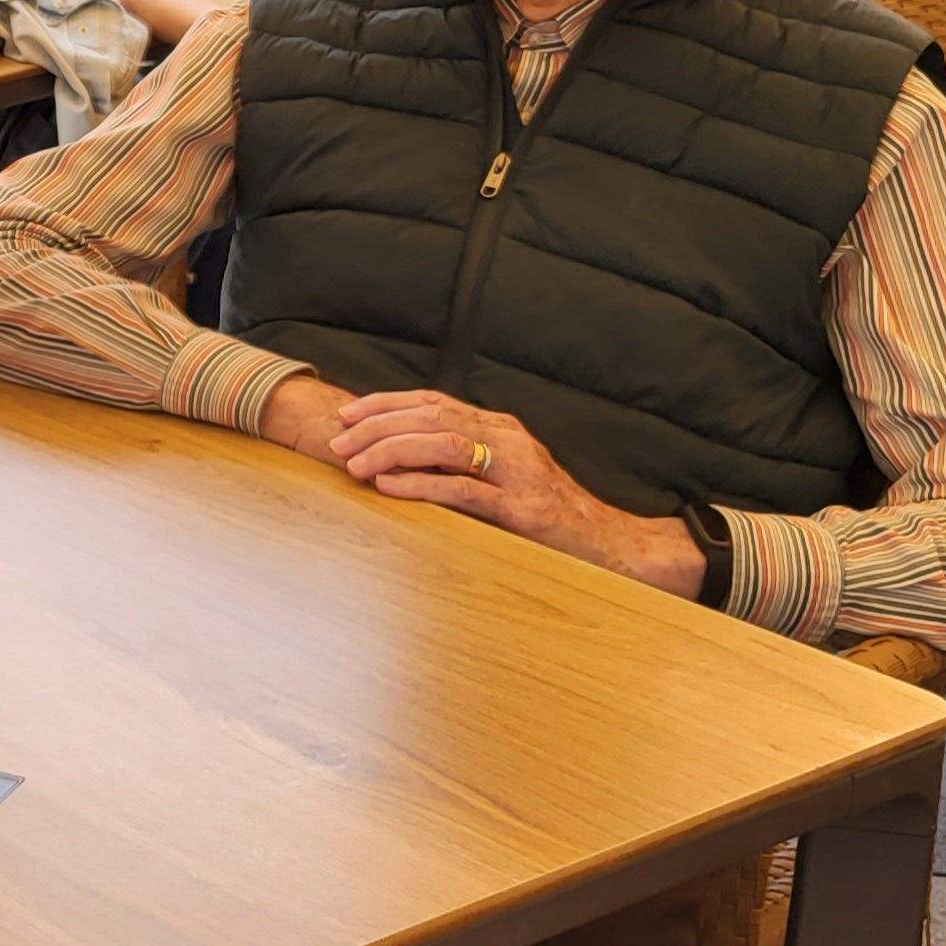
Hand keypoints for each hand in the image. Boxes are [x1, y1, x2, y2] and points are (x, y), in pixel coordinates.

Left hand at [325, 389, 703, 596]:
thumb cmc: (549, 514)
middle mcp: (508, 439)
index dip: (386, 404)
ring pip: (442, 444)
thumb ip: (464, 462)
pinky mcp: (521, 508)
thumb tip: (402, 458)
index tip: (346, 413)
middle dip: (377, 425)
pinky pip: (462, 489)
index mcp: (502, 427)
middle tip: (337, 440)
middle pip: (431, 416)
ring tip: (353, 462)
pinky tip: (387, 486)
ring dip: (390, 451)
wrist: (608, 544)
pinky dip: (420, 484)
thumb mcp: (505, 478)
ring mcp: (517, 471)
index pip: (434, 401)